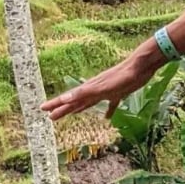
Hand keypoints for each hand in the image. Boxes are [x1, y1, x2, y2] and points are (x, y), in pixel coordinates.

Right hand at [42, 53, 159, 120]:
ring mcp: (106, 91)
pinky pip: (110, 104)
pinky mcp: (119, 93)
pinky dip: (108, 111)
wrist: (141, 65)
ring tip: (71, 114)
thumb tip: (65, 98)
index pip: (69, 98)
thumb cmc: (123, 76)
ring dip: (79, 109)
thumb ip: (85, 93)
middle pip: (75, 101)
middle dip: (63, 109)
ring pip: (89, 102)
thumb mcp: (102, 87)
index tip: (42, 109)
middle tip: (50, 117)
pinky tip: (107, 118)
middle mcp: (95, 90)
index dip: (56, 104)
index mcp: (89, 89)